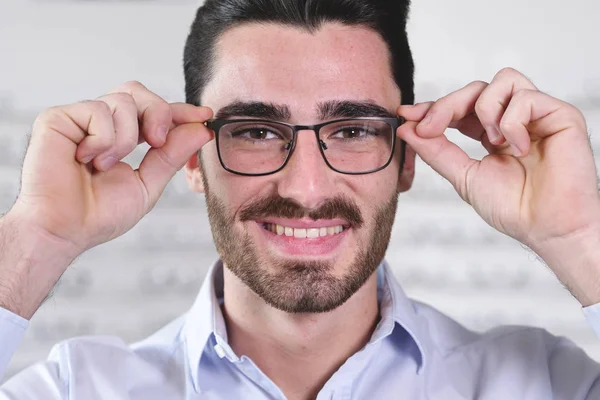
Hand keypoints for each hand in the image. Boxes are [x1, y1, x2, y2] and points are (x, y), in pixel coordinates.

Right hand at [10, 81, 212, 254]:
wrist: (64, 230)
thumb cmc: (99, 214)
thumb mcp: (147, 184)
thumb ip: (172, 156)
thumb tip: (199, 129)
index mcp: (122, 137)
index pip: (154, 113)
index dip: (180, 111)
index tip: (204, 116)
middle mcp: (101, 124)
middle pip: (139, 93)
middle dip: (158, 113)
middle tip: (157, 141)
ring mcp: (80, 120)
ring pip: (123, 100)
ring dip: (125, 137)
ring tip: (105, 165)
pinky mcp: (58, 118)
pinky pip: (97, 110)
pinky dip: (102, 138)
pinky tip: (86, 159)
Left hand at [397, 68, 599, 255]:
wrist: (546, 228)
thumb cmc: (513, 208)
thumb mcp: (463, 176)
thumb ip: (436, 150)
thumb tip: (408, 128)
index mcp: (492, 133)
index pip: (460, 108)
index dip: (434, 107)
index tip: (407, 114)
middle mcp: (514, 120)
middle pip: (476, 89)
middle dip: (447, 104)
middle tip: (431, 126)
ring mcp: (537, 115)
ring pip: (502, 81)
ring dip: (485, 110)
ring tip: (491, 142)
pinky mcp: (560, 115)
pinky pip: (526, 97)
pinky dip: (512, 122)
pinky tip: (519, 148)